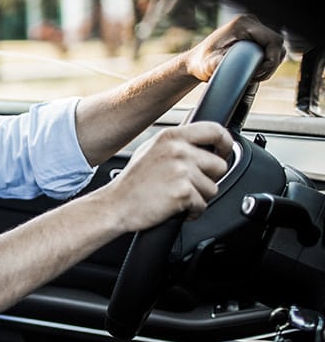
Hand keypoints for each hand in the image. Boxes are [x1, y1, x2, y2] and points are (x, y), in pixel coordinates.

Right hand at [107, 122, 233, 232]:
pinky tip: (175, 206)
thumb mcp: (151, 149)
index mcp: (171, 136)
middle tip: (188, 184)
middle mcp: (178, 150)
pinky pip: (203, 205)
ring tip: (176, 195)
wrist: (116, 204)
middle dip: (208, 179)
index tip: (223, 153)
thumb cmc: (133, 181)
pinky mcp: (183, 192)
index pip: (215, 130)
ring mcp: (181, 171)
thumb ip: (177, 143)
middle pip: (219, 165)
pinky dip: (192, 211)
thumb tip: (205, 142)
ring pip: (212, 188)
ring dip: (199, 197)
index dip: (226, 144)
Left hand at [185, 14, 285, 81]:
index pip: (273, 40)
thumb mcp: (208, 65)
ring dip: (269, 64)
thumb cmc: (201, 63)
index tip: (258, 73)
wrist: (196, 62)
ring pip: (275, 47)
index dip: (272, 60)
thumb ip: (217, 64)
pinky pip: (269, 49)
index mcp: (242, 24)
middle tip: (255, 77)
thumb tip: (224, 63)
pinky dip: (266, 61)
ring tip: (254, 75)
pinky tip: (254, 70)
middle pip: (277, 44)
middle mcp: (250, 22)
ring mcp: (253, 28)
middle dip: (271, 64)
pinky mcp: (253, 36)